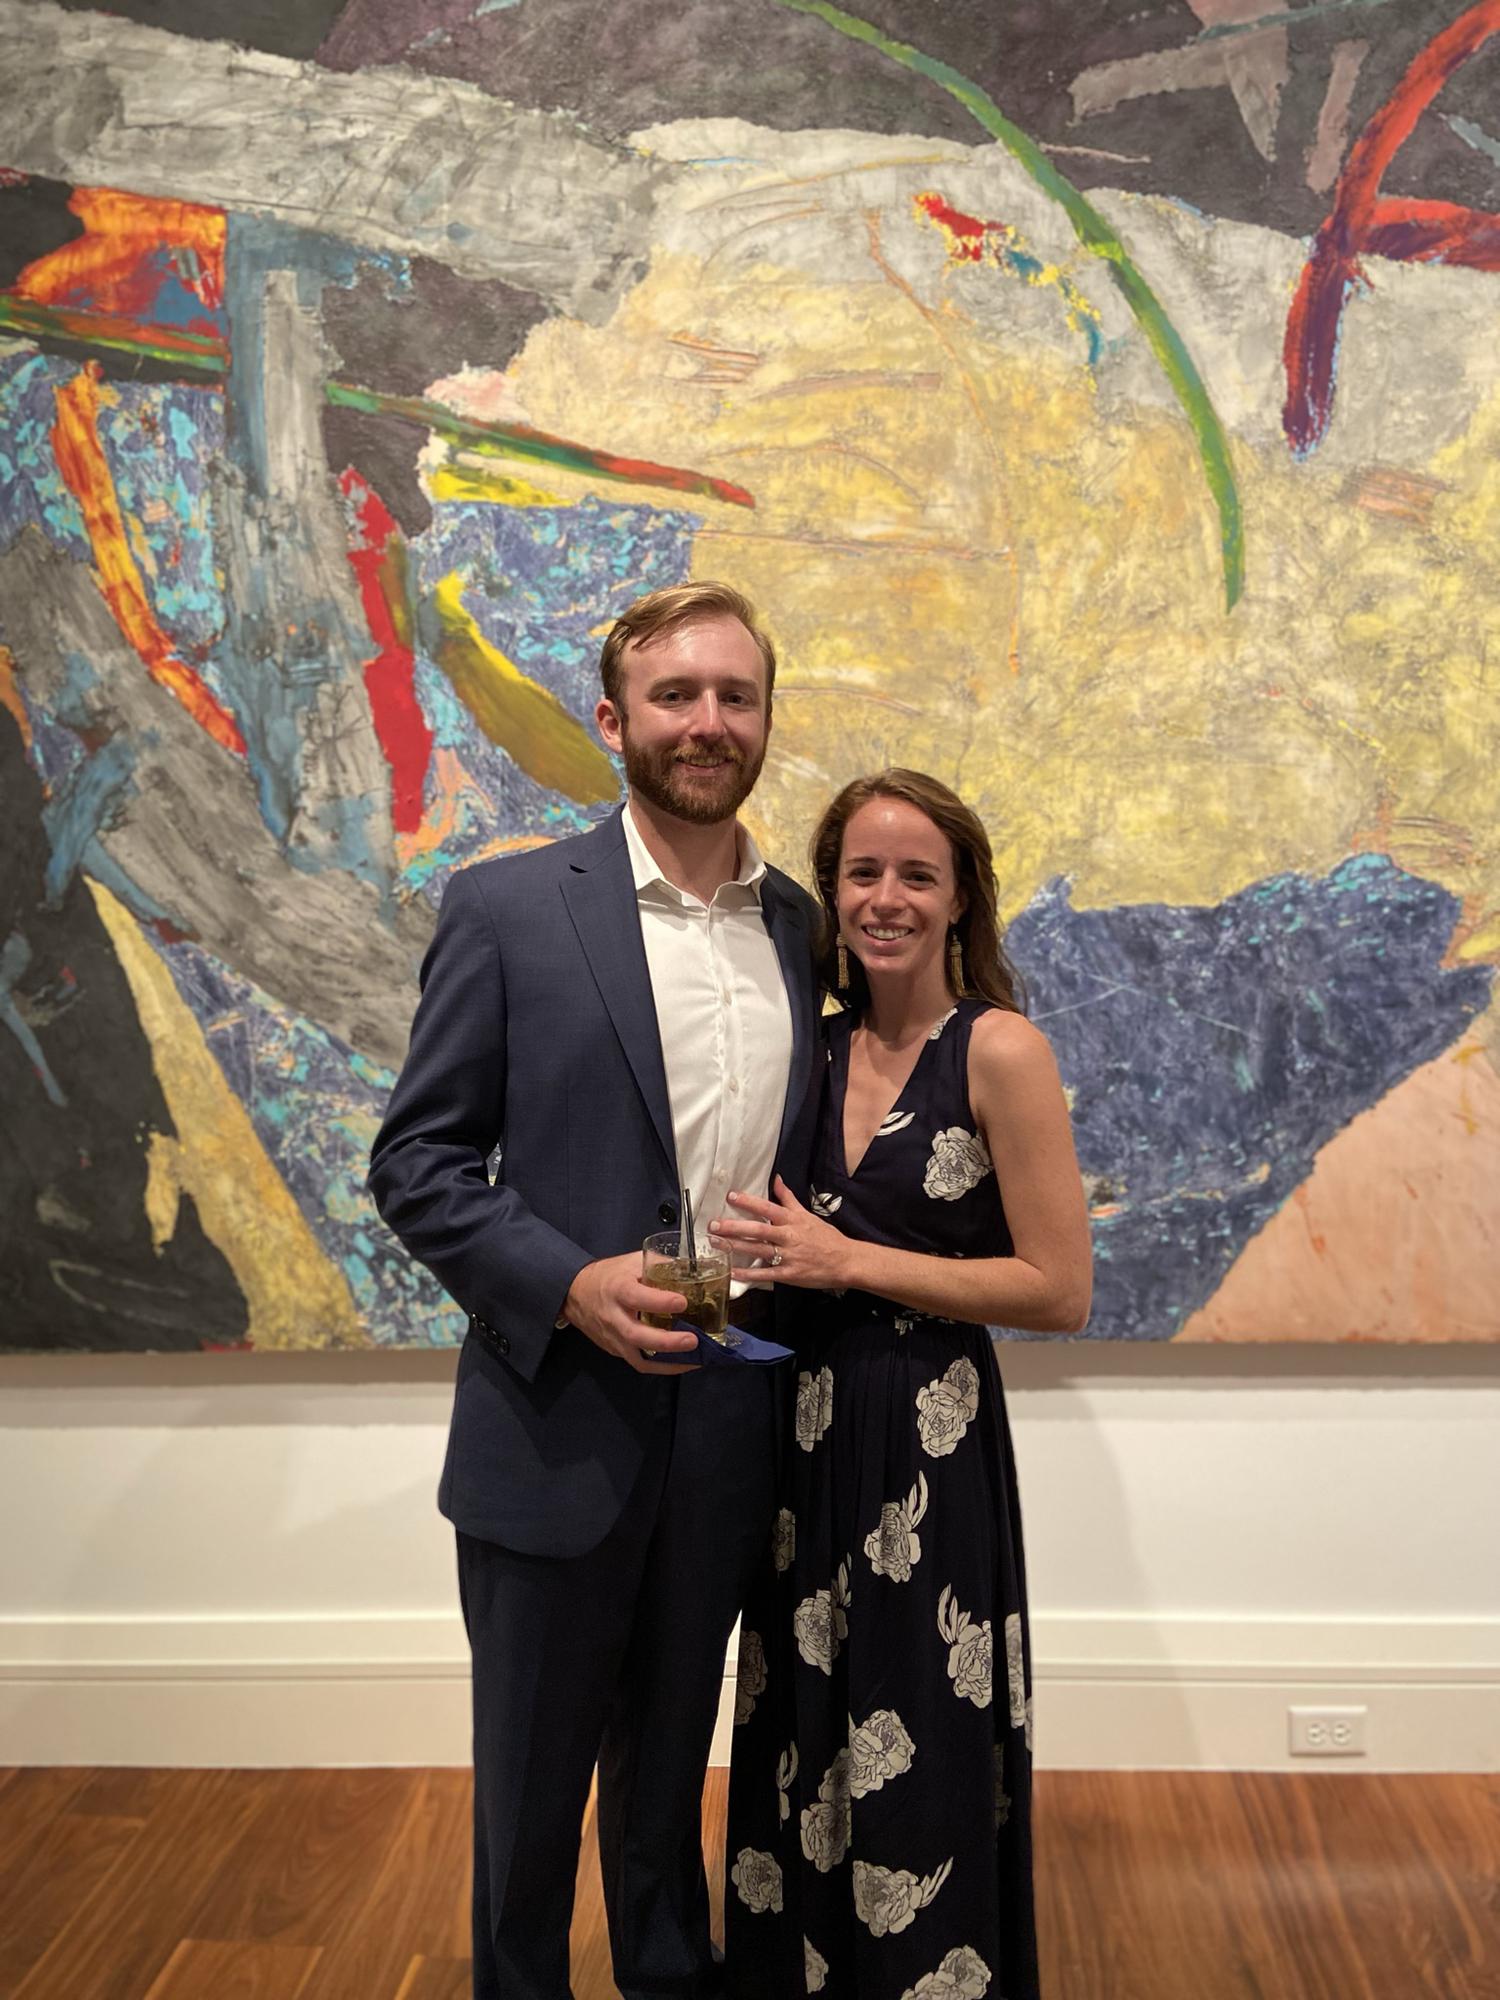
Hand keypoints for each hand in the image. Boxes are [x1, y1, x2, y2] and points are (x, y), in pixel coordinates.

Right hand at [562, 1252, 699, 1372]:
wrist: (576, 1293)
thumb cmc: (609, 1276)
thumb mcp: (631, 1262)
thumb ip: (659, 1265)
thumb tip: (692, 1269)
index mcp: (618, 1289)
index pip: (637, 1298)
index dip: (660, 1302)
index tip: (682, 1302)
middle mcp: (613, 1317)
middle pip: (637, 1335)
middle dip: (667, 1342)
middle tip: (692, 1340)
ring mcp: (613, 1338)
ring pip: (638, 1358)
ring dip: (669, 1362)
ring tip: (695, 1358)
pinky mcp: (615, 1350)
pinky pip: (639, 1363)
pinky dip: (662, 1367)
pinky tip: (682, 1363)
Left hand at [709, 1177, 853, 1291]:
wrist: (846, 1261)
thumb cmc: (826, 1237)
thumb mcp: (808, 1214)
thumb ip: (789, 1198)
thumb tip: (776, 1178)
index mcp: (793, 1220)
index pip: (768, 1208)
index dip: (749, 1202)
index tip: (731, 1196)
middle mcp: (789, 1237)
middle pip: (758, 1230)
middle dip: (734, 1227)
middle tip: (713, 1225)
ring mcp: (788, 1256)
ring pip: (758, 1250)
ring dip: (735, 1247)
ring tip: (715, 1244)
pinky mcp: (789, 1275)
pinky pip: (766, 1274)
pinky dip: (748, 1274)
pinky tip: (731, 1272)